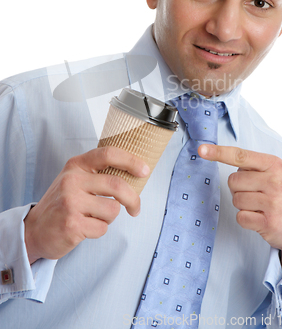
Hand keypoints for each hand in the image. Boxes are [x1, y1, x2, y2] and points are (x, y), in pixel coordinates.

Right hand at [24, 146, 149, 263]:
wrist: (34, 230)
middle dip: (133, 199)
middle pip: (117, 186)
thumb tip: (134, 173)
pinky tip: (84, 228)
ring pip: (112, 210)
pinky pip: (103, 228)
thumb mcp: (75, 180)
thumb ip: (98, 174)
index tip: (145, 170)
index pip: (108, 154)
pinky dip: (98, 231)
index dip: (130, 160)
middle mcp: (72, 180)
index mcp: (76, 165)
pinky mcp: (72, 224)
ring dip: (109, 218)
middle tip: (135, 208)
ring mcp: (71, 202)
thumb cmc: (62, 204)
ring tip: (93, 218)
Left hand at [198, 145, 281, 273]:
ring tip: (261, 207)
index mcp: (274, 164)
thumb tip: (222, 156)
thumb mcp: (277, 173)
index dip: (218, 152)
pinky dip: (246, 219)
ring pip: (235, 199)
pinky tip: (261, 219)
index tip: (202, 150)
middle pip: (232, 181)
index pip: (240, 156)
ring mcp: (273, 202)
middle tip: (256, 195)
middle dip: (238, 189)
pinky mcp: (269, 222)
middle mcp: (275, 181)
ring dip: (243, 205)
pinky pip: (240, 217)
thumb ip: (254, 166)